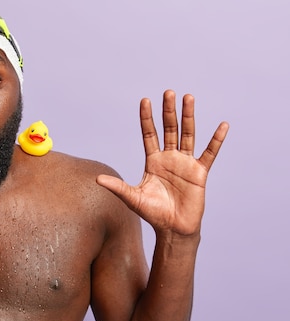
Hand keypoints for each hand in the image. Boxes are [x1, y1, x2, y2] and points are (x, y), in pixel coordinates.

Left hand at [96, 90, 228, 235]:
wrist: (173, 229)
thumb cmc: (152, 213)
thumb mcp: (132, 198)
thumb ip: (117, 186)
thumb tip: (97, 179)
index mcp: (152, 161)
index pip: (149, 134)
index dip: (147, 118)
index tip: (145, 100)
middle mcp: (169, 158)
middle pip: (169, 129)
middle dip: (168, 111)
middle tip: (168, 92)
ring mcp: (185, 163)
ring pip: (187, 134)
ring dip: (188, 116)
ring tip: (189, 97)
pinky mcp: (200, 172)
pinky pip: (209, 153)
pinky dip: (216, 140)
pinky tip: (223, 126)